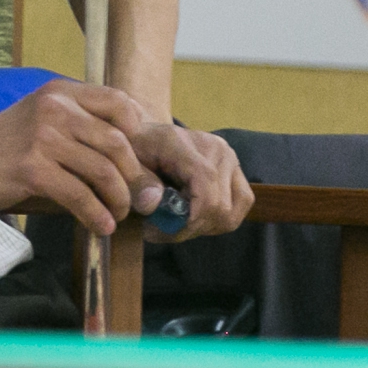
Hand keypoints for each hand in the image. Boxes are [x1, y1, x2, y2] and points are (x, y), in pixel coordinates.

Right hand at [0, 82, 162, 235]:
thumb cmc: (3, 143)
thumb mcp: (42, 118)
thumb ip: (78, 128)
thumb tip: (126, 164)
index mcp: (62, 93)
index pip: (119, 102)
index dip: (138, 131)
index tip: (138, 159)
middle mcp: (56, 109)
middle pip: (118, 143)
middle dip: (134, 176)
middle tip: (136, 198)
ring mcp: (44, 138)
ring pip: (103, 171)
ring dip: (118, 200)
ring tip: (117, 215)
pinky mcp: (33, 169)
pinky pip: (79, 195)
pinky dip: (96, 215)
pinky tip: (100, 225)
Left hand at [128, 122, 252, 240]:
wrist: (148, 135)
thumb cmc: (135, 150)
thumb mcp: (127, 164)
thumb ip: (138, 182)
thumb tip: (153, 204)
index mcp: (188, 144)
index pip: (205, 187)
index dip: (190, 218)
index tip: (160, 231)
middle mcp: (218, 150)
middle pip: (219, 207)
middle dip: (190, 228)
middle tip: (160, 229)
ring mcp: (231, 160)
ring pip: (232, 212)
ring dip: (205, 227)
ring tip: (178, 224)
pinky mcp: (236, 172)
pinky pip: (240, 206)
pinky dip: (218, 220)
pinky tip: (194, 218)